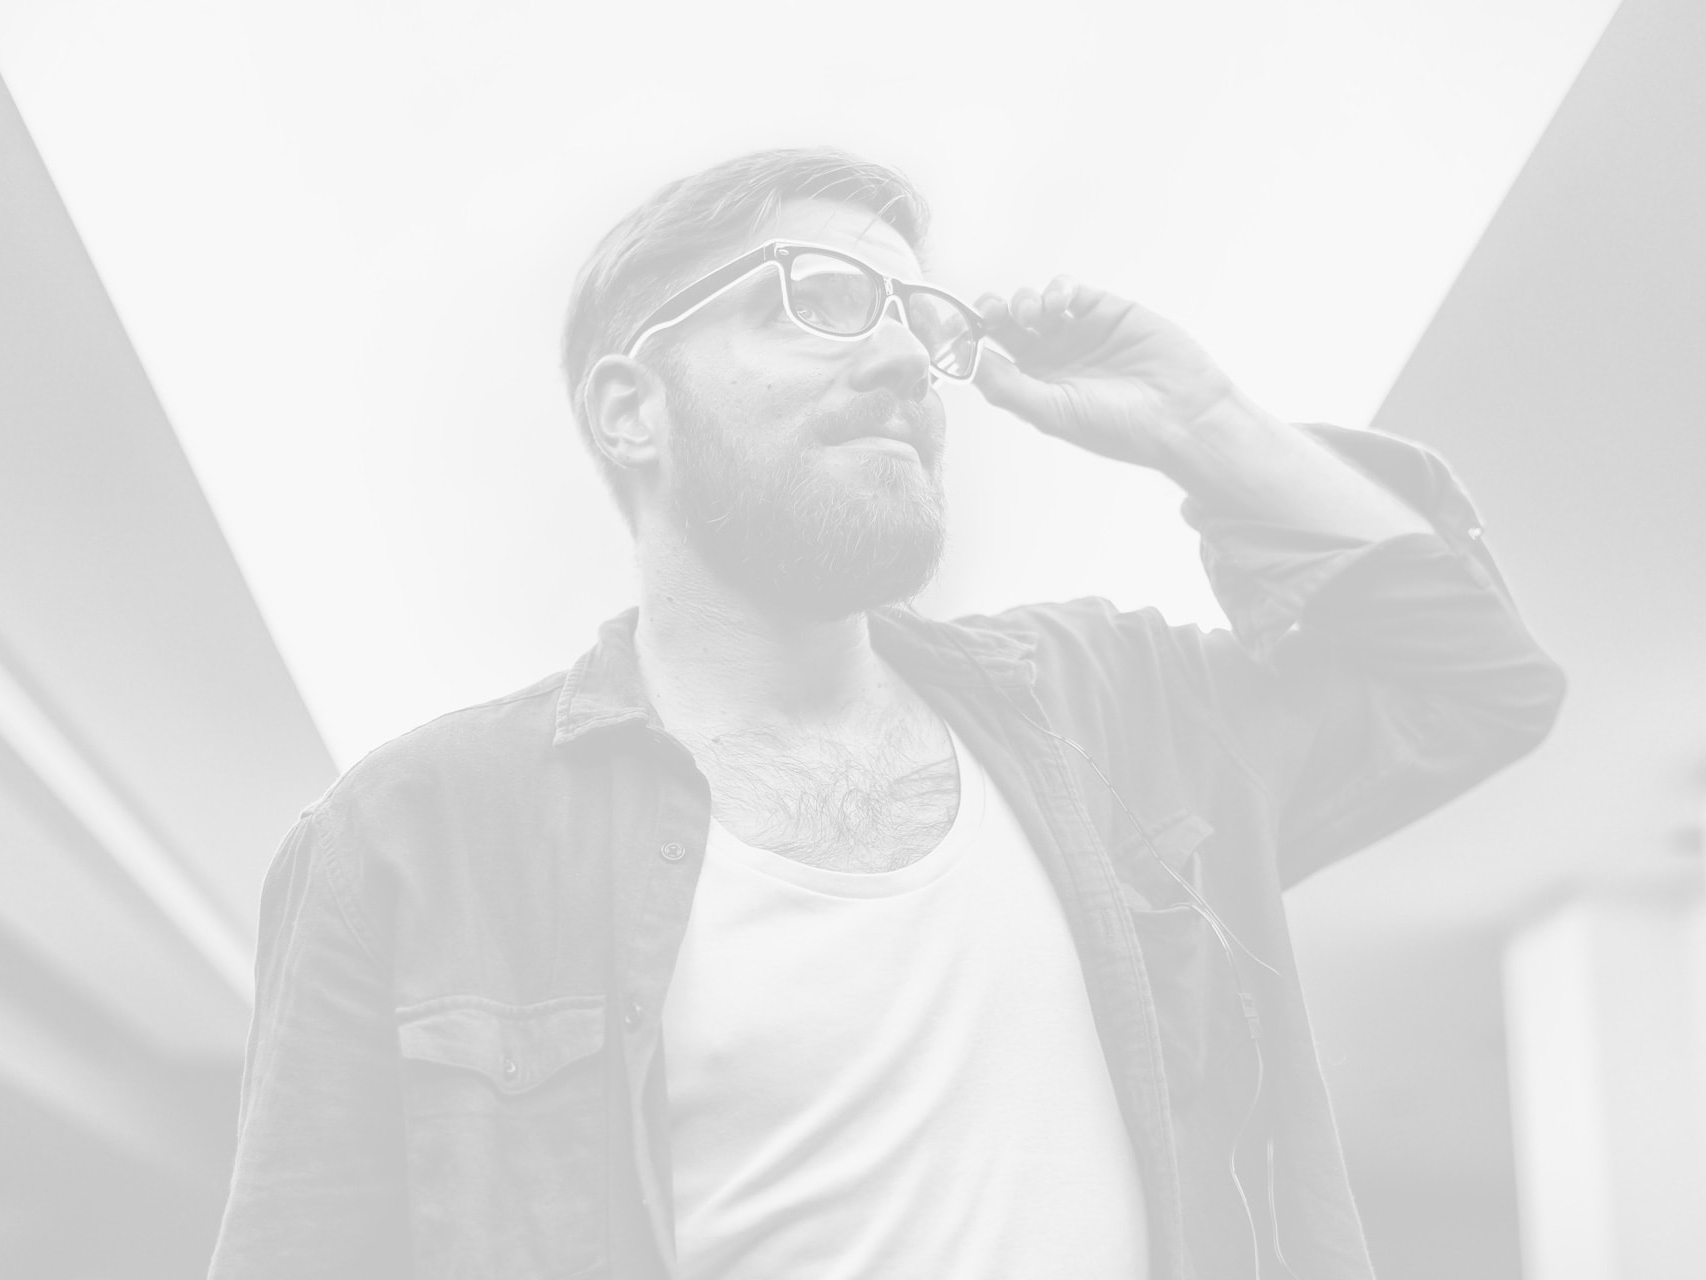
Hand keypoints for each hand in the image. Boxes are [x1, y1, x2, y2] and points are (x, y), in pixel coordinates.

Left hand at [972, 276, 1243, 468]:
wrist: (1180, 413)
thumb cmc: (1117, 426)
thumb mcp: (1052, 412)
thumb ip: (1006, 386)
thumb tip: (964, 361)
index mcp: (1033, 387)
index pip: (988, 358)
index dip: (965, 340)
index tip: (948, 326)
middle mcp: (1051, 358)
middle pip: (1004, 324)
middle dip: (990, 312)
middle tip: (989, 311)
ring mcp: (1077, 332)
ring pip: (1033, 303)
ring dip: (1023, 301)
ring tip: (1033, 315)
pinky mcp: (1105, 310)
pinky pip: (1069, 290)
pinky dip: (1057, 289)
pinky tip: (1058, 302)